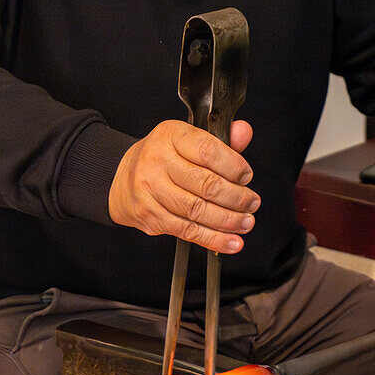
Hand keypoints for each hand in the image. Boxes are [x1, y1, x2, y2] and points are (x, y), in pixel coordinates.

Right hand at [108, 119, 259, 253]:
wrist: (122, 181)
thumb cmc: (162, 158)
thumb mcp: (187, 140)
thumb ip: (220, 140)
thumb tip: (244, 133)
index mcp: (170, 135)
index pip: (207, 151)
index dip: (233, 166)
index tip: (246, 176)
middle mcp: (157, 160)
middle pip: (205, 183)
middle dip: (236, 197)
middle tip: (252, 203)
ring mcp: (151, 190)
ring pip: (197, 210)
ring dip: (228, 220)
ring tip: (245, 222)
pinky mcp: (150, 216)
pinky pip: (187, 230)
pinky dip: (213, 239)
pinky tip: (231, 241)